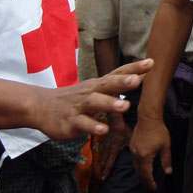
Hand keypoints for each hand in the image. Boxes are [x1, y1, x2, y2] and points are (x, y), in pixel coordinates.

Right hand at [30, 59, 152, 139]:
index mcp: (99, 84)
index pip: (118, 73)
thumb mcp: (97, 89)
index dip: (134, 68)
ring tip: (125, 106)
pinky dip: (92, 127)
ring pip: (95, 103)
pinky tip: (103, 130)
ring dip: (110, 104)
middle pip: (107, 84)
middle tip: (137, 80)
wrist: (41, 107)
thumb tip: (142, 75)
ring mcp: (79, 107)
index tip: (151, 62)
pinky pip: (82, 124)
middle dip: (122, 82)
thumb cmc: (76, 98)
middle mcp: (90, 92)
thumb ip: (118, 84)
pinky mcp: (70, 122)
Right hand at [100, 113, 131, 179]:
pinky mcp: (105, 140)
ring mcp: (105, 144)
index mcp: (114, 150)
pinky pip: (102, 151)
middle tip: (99, 178)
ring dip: (101, 164)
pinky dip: (101, 156)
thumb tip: (139, 155)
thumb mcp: (130, 138)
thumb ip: (133, 147)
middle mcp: (108, 148)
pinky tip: (101, 158)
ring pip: (102, 156)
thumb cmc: (124, 129)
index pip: (110, 163)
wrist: (115, 120)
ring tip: (99, 171)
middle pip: (104, 162)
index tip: (103, 179)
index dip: (107, 171)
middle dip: (102, 170)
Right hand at [130, 116, 171, 189]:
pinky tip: (142, 167)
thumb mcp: (165, 146)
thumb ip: (166, 160)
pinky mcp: (132, 146)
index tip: (154, 188)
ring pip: (135, 167)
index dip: (150, 183)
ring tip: (146, 179)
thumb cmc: (159, 131)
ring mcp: (133, 151)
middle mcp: (136, 155)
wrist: (148, 118)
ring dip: (140, 175)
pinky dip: (138, 167)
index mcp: (145, 157)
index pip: (146, 175)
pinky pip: (133, 161)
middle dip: (145, 181)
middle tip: (150, 186)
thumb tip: (168, 172)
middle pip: (139, 173)